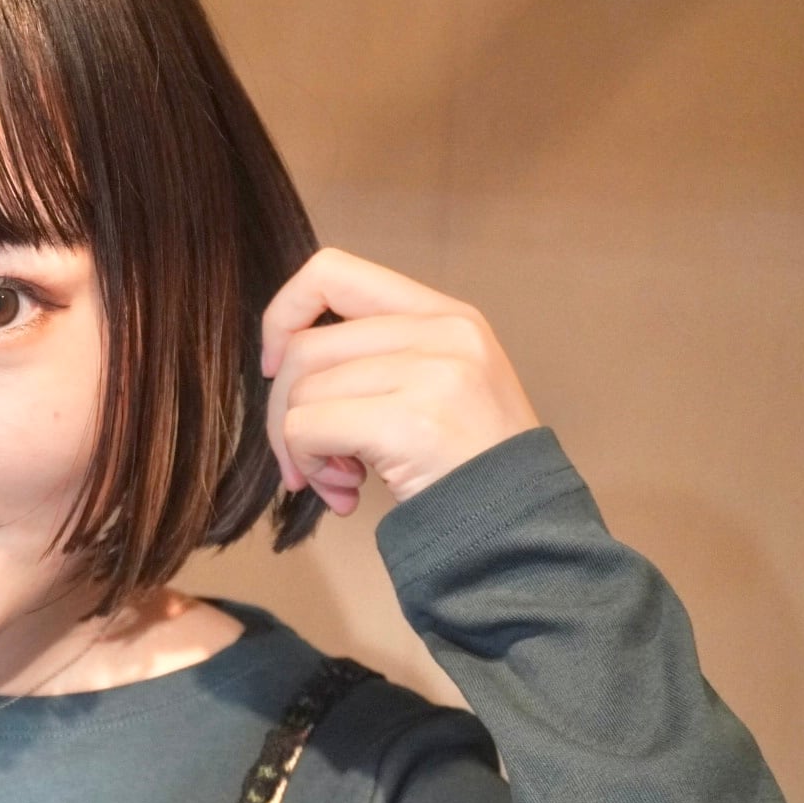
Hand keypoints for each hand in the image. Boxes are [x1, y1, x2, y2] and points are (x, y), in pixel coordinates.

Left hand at [260, 248, 539, 515]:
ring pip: (300, 392)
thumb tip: (282, 360)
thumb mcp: (442, 383)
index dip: (285, 314)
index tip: (278, 365)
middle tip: (309, 458)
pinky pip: (305, 429)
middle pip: (305, 347)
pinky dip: (307, 464)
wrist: (524, 530)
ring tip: (339, 480)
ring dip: (300, 448)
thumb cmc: (471, 467)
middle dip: (285, 409)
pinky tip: (345, 493)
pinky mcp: (409, 423)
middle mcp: (441, 333)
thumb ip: (377, 356)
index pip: (332, 271)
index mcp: (446, 314)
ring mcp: (429, 374)